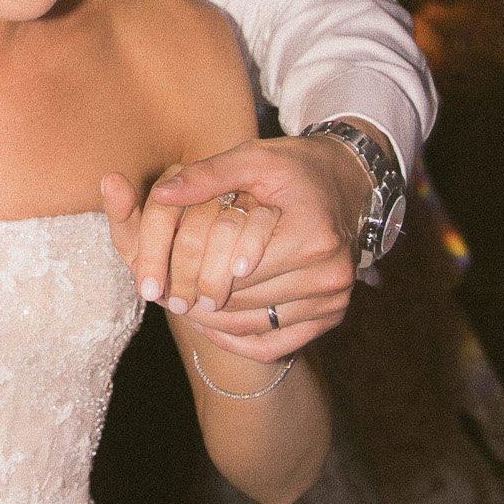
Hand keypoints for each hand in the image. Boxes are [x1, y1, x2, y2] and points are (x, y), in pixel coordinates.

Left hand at [120, 131, 373, 356]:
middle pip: (240, 300)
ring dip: (210, 321)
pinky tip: (208, 324)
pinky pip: (272, 345)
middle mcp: (329, 274)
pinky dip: (234, 341)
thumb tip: (161, 194)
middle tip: (162, 293)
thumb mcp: (254, 158)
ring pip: (250, 325)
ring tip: (179, 304)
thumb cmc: (295, 168)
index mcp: (311, 235)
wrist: (346, 184)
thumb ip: (208, 175)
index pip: (234, 269)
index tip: (157, 276)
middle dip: (197, 295)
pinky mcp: (331, 317)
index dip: (190, 271)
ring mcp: (333, 300)